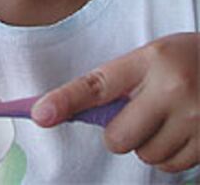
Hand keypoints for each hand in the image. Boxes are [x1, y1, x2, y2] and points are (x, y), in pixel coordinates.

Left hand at [31, 33, 199, 172]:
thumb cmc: (184, 59)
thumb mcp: (152, 57)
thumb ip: (120, 82)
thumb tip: (77, 112)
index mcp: (149, 60)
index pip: (98, 84)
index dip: (65, 100)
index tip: (40, 113)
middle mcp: (171, 88)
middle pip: (118, 137)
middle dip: (119, 133)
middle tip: (136, 115)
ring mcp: (194, 118)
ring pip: (145, 155)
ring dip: (147, 143)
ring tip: (165, 117)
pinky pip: (170, 167)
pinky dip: (168, 155)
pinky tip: (180, 130)